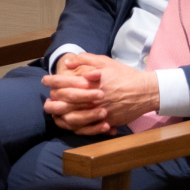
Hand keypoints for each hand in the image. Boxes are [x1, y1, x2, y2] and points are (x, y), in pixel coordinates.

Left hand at [42, 52, 158, 135]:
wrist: (144, 91)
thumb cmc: (124, 75)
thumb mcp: (104, 62)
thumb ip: (84, 60)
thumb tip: (68, 62)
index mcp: (89, 82)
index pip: (62, 82)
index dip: (51, 81)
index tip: (45, 81)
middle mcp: (91, 98)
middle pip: (63, 103)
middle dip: (51, 102)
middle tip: (48, 101)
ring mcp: (98, 112)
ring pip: (71, 119)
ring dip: (60, 117)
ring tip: (56, 114)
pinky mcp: (105, 122)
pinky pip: (85, 129)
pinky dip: (75, 127)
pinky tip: (71, 123)